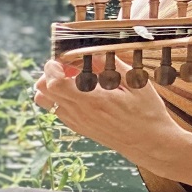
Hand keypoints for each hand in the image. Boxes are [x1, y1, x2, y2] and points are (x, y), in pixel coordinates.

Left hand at [33, 56, 188, 169]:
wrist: (149, 142)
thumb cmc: (146, 111)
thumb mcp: (135, 83)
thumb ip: (110, 65)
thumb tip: (91, 49)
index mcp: (93, 100)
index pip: (54, 83)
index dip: (54, 67)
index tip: (66, 58)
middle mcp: (79, 113)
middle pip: (41, 91)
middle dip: (51, 73)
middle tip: (72, 66)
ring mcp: (76, 121)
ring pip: (44, 101)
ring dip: (53, 85)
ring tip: (75, 78)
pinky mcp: (78, 126)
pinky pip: (56, 109)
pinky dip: (61, 96)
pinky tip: (83, 91)